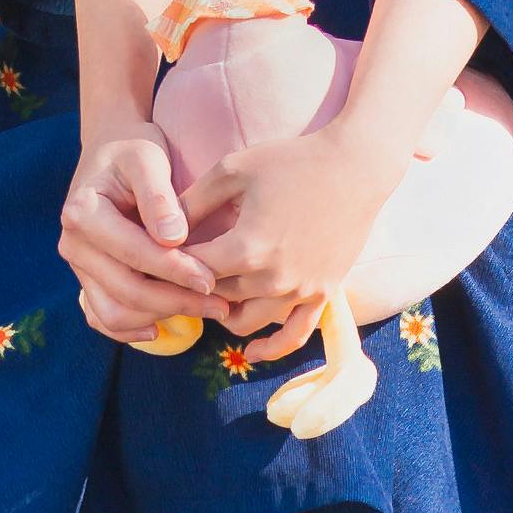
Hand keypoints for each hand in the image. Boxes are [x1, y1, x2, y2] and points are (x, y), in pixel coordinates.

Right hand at [60, 126, 214, 342]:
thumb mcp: (146, 158)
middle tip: (221, 304)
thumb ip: (158, 195)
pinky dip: (130, 330)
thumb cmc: (132, 151)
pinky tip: (162, 328)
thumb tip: (174, 238)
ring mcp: (78, 266)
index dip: (175, 270)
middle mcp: (72, 243)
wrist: (110, 152)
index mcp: (82, 212)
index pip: (133, 253)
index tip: (212, 279)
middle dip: (176, 301)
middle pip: (126, 290)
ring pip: (114, 312)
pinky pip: (103, 317)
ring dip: (161, 317)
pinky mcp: (87, 279)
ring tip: (204, 311)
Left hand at [177, 126, 399, 357]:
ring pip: (247, 320)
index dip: (170, 265)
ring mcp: (300, 290)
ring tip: (209, 296)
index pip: (193, 271)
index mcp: (246, 248)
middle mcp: (272, 278)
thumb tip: (160, 228)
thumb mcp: (233, 170)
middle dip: (193, 287)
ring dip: (224, 312)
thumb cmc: (291, 160)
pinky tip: (250, 352)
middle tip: (176, 279)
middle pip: (217, 295)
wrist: (356, 166)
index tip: (156, 258)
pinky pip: (294, 335)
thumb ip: (192, 201)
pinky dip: (271, 348)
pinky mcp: (323, 293)